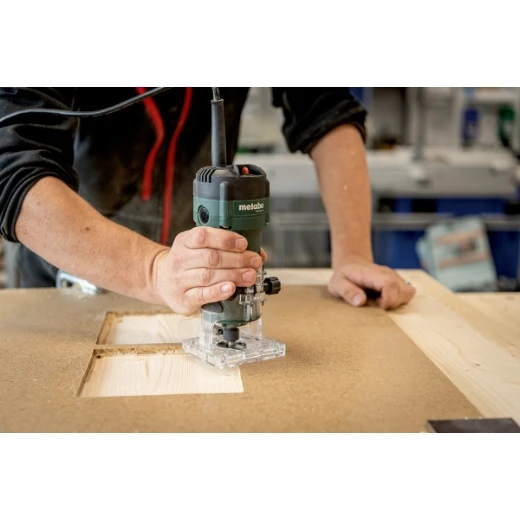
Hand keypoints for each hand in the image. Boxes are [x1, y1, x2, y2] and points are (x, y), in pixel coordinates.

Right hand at [152, 227, 266, 314]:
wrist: (162, 282)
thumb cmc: (188, 263)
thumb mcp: (200, 248)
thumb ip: (225, 248)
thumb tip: (259, 254)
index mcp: (185, 241)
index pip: (203, 236)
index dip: (226, 239)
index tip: (244, 244)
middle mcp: (180, 259)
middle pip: (211, 257)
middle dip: (237, 259)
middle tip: (254, 262)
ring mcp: (180, 280)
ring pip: (208, 276)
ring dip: (233, 275)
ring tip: (250, 276)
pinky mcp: (183, 299)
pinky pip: (203, 295)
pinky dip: (219, 291)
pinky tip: (231, 288)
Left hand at [328, 255, 415, 309]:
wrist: (352, 264)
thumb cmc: (345, 276)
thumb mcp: (337, 284)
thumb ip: (347, 291)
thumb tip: (361, 301)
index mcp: (373, 273)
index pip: (389, 283)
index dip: (388, 299)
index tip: (378, 305)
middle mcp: (388, 274)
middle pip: (403, 290)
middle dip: (393, 303)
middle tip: (377, 304)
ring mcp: (395, 277)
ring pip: (408, 292)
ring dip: (398, 302)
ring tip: (381, 302)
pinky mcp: (398, 283)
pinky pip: (407, 293)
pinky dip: (400, 300)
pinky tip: (386, 300)